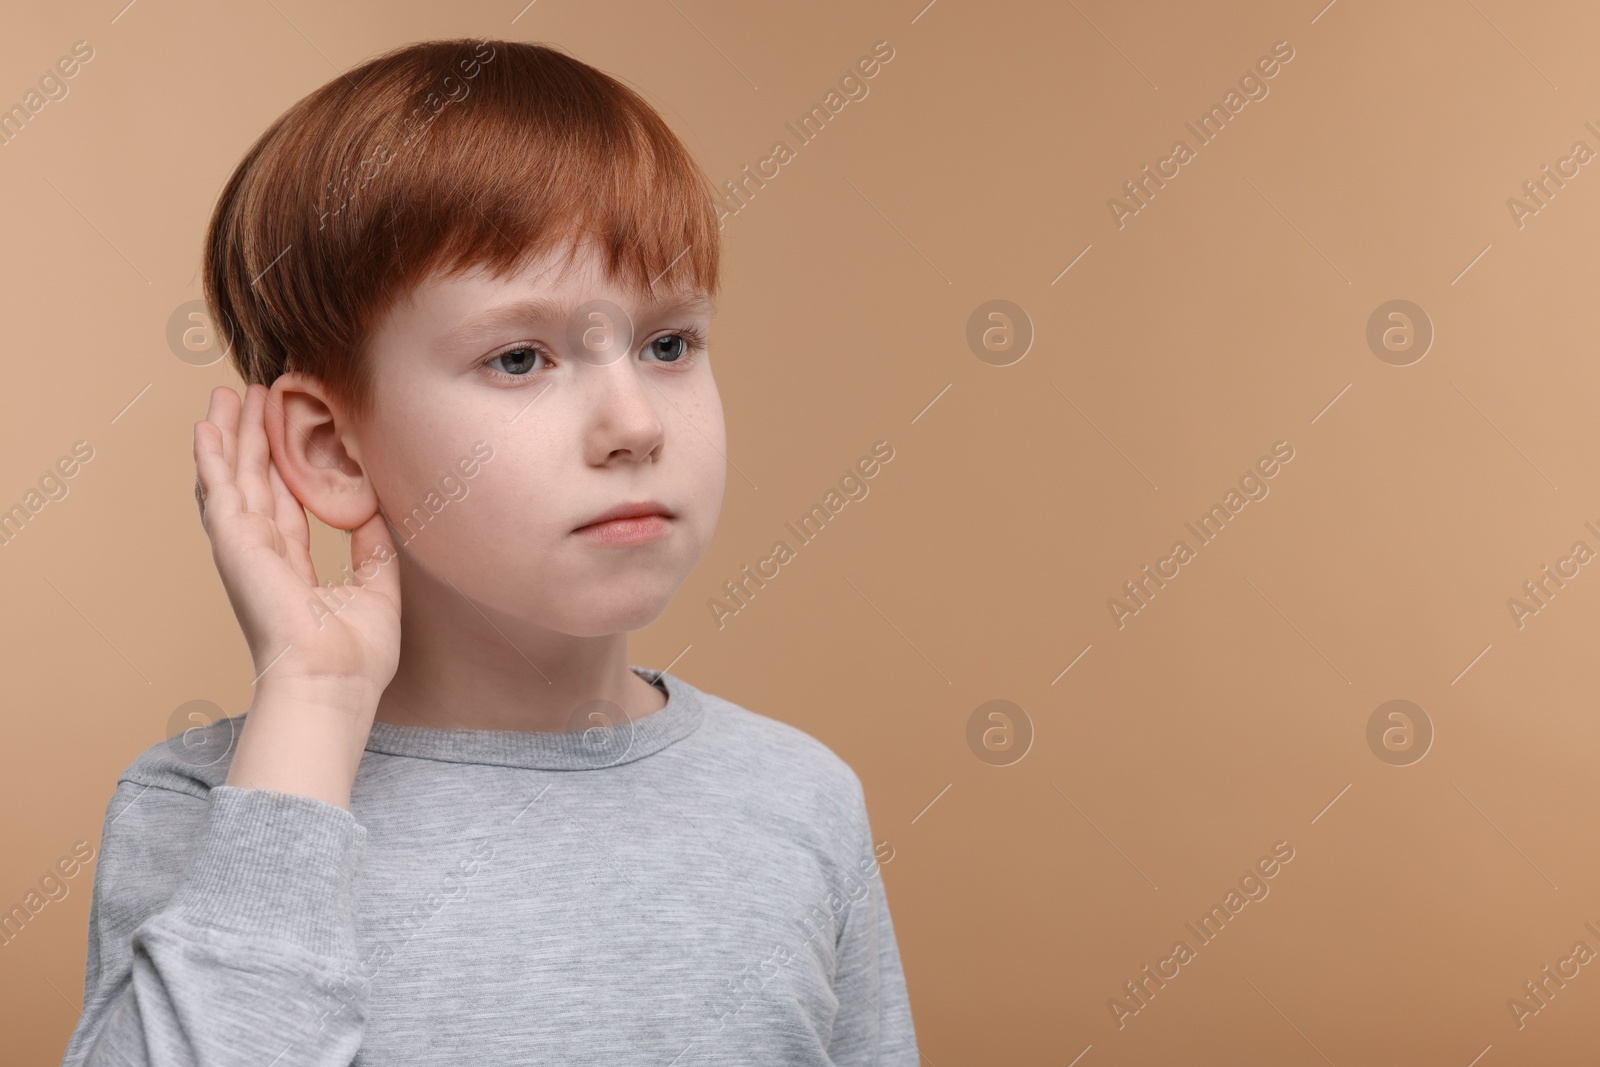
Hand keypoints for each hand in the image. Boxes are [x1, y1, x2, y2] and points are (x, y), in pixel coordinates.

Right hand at [193, 383, 401, 705]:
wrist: (332, 683)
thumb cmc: (355, 657)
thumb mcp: (377, 589)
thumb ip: (372, 547)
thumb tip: (373, 509)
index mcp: (292, 569)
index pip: (285, 505)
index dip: (284, 466)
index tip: (287, 428)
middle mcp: (263, 557)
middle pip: (255, 483)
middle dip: (254, 438)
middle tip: (255, 394)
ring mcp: (245, 551)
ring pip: (234, 479)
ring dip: (231, 436)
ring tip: (229, 395)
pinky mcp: (235, 546)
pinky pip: (220, 492)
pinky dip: (212, 458)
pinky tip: (208, 426)